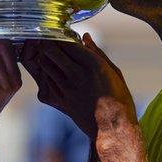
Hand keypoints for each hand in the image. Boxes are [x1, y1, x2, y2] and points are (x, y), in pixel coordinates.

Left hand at [21, 33, 135, 137]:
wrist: (112, 129)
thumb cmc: (118, 98)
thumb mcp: (113, 71)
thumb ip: (96, 52)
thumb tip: (85, 36)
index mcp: (92, 64)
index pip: (66, 41)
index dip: (61, 34)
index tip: (61, 32)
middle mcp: (76, 75)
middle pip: (50, 50)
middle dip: (47, 42)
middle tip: (49, 39)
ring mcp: (65, 88)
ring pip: (43, 63)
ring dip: (44, 56)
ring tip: (50, 54)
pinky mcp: (58, 100)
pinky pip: (44, 80)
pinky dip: (46, 73)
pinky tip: (53, 73)